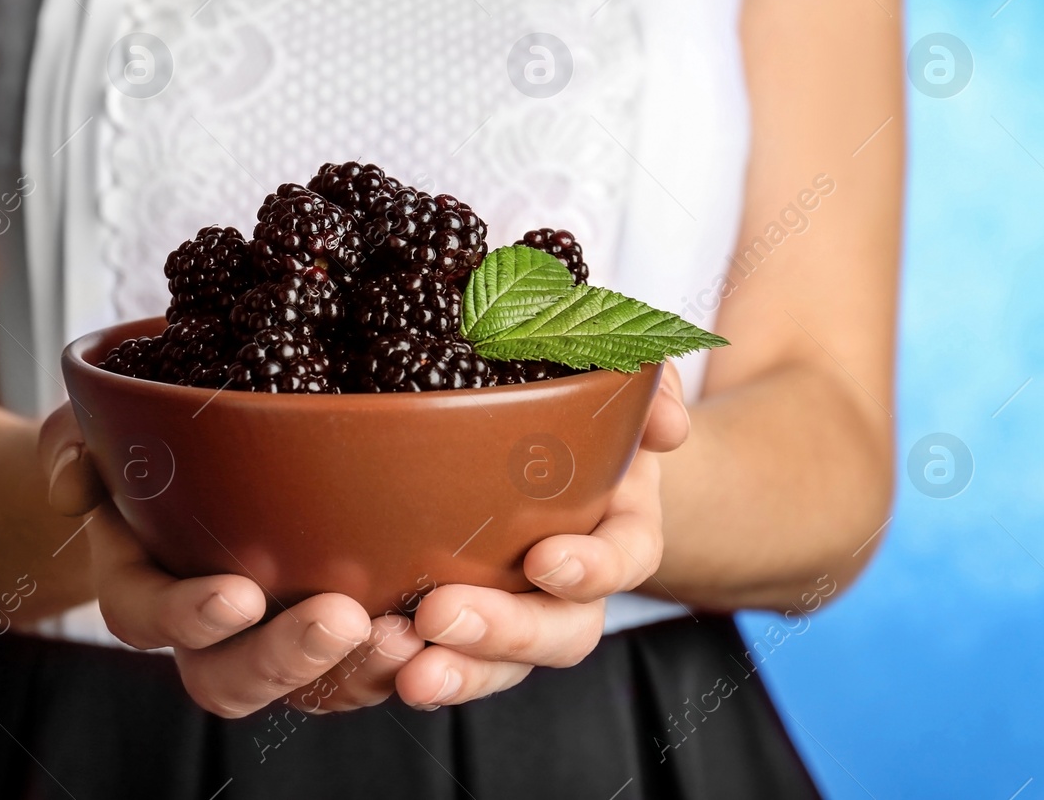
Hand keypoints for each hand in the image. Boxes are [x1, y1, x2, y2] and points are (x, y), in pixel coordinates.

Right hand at [39, 404, 425, 716]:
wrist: (193, 465)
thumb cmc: (140, 446)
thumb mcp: (90, 427)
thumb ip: (71, 444)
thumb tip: (73, 485)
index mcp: (142, 587)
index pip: (147, 620)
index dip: (188, 617)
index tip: (236, 593)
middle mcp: (207, 633)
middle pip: (233, 678)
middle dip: (287, 659)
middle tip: (339, 619)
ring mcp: (273, 640)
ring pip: (309, 689)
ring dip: (357, 671)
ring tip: (408, 633)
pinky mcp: (334, 636)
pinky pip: (364, 668)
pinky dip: (401, 657)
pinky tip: (441, 626)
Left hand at [394, 362, 690, 708]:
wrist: (533, 440)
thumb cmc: (576, 402)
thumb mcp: (613, 371)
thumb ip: (649, 380)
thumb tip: (668, 428)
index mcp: (620, 527)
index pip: (625, 558)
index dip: (592, 569)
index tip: (543, 560)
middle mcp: (574, 585)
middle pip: (560, 631)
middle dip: (507, 634)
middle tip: (442, 615)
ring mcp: (518, 610)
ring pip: (503, 664)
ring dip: (461, 673)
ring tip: (410, 672)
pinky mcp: (461, 622)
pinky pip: (446, 659)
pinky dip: (409, 667)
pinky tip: (374, 657)